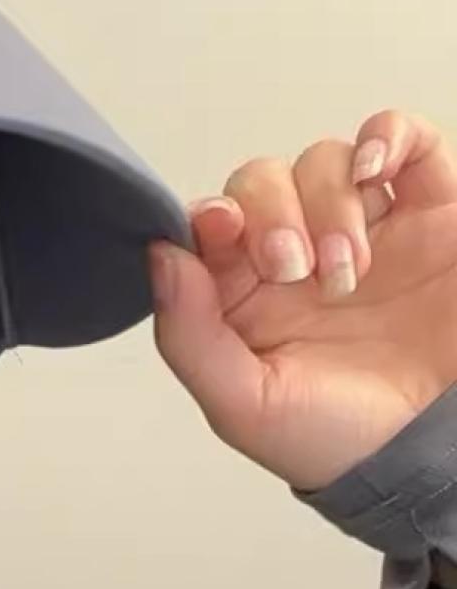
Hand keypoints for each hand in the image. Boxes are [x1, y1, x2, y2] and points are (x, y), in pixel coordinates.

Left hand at [149, 110, 456, 491]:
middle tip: (296, 270)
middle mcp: (297, 253)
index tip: (223, 229)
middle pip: (260, 182)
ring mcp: (364, 228)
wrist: (435, 453)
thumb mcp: (242, 404)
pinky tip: (377, 169)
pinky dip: (389, 135)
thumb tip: (159, 254)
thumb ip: (189, 334)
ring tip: (350, 271)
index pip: (209, 225)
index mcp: (242, 295)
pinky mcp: (432, 212)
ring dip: (327, 203)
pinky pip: (408, 142)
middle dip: (272, 215)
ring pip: (324, 162)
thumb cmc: (336, 438)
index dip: (210, 216)